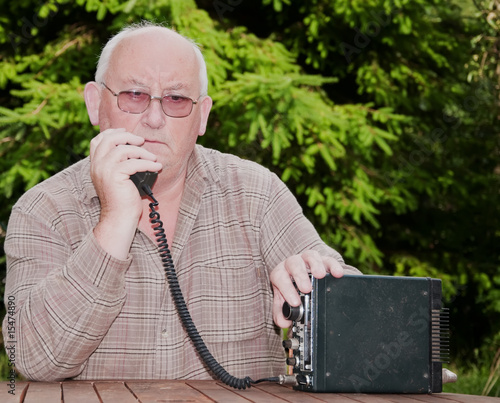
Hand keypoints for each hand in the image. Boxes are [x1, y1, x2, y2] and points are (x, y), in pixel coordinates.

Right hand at [90, 129, 161, 258]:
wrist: (119, 218)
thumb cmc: (123, 201)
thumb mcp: (118, 178)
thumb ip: (120, 164)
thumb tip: (137, 150)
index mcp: (95, 165)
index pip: (98, 140)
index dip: (112, 133)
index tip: (127, 133)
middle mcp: (97, 165)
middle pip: (109, 139)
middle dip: (127, 136)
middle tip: (141, 141)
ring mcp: (104, 170)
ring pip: (123, 149)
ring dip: (142, 152)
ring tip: (153, 158)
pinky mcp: (114, 176)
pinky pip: (134, 163)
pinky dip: (148, 163)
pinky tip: (157, 167)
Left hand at [270, 250, 343, 327]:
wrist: (298, 277)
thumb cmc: (290, 288)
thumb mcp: (282, 300)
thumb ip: (280, 312)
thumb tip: (284, 322)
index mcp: (280, 273)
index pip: (280, 278)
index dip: (287, 290)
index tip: (295, 302)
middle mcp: (293, 264)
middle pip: (294, 264)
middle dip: (300, 276)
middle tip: (306, 289)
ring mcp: (307, 260)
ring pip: (310, 256)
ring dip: (315, 265)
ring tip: (320, 276)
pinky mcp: (322, 260)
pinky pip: (328, 259)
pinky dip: (333, 265)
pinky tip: (338, 273)